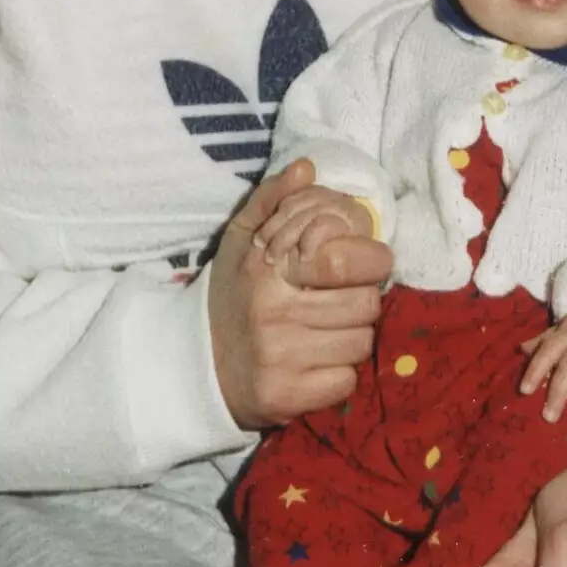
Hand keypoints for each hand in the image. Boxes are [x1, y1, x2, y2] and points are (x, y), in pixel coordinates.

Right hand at [207, 159, 392, 430]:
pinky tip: (317, 362)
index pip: (343, 262)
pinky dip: (339, 373)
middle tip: (342, 298)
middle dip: (362, 298)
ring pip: (361, 343)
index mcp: (267, 269)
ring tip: (327, 329)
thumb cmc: (232, 294)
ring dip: (353, 335)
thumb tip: (307, 167)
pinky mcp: (287, 399)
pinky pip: (346, 381)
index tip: (369, 261)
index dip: (371, 260)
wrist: (195, 364)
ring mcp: (281, 360)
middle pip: (364, 305)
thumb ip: (274, 200)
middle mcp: (274, 314)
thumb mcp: (242, 239)